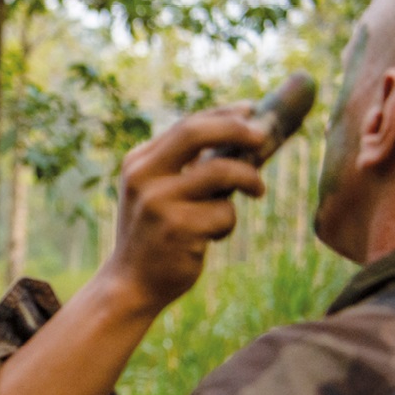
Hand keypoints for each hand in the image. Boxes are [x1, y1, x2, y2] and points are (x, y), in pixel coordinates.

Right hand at [103, 105, 266, 314]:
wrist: (130, 284)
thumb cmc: (155, 235)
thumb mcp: (158, 193)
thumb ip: (185, 166)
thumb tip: (242, 136)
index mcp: (138, 162)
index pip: (187, 125)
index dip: (224, 114)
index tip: (251, 110)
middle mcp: (144, 177)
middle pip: (198, 132)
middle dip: (238, 129)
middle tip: (264, 137)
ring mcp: (159, 203)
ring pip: (223, 172)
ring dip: (249, 180)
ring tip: (255, 192)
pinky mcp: (178, 229)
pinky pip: (224, 213)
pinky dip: (227, 224)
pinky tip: (210, 237)